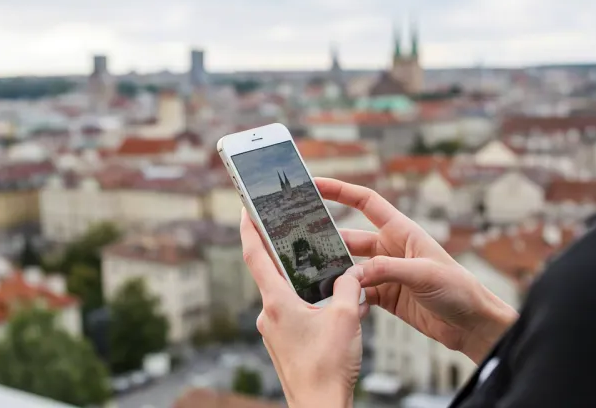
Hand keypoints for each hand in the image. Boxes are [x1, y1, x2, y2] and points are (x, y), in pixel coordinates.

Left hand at [240, 209, 368, 407]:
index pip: (255, 254)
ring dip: (306, 283)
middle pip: (272, 272)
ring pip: (288, 295)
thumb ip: (347, 288)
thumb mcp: (345, 318)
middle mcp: (268, 313)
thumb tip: (351, 275)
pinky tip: (336, 309)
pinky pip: (295, 314)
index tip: (245, 208)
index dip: (248, 227)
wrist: (319, 407)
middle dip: (284, 253)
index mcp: (276, 302)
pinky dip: (311, 305)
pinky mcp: (283, 343)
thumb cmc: (327, 367)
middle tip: (291, 230)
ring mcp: (274, 330)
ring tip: (331, 276)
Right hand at [316, 178, 517, 363]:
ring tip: (312, 273)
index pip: (365, 202)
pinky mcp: (385, 295)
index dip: (340, 190)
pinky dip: (347, 295)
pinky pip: (358, 291)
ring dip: (335, 271)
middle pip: (350, 237)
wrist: (472, 324)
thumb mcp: (424, 274)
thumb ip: (387, 270)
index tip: (315, 184)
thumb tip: (353, 273)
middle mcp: (390, 248)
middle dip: (328, 237)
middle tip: (300, 239)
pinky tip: (338, 301)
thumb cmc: (459, 289)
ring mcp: (386, 273)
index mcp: (402, 231)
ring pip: (351, 267)